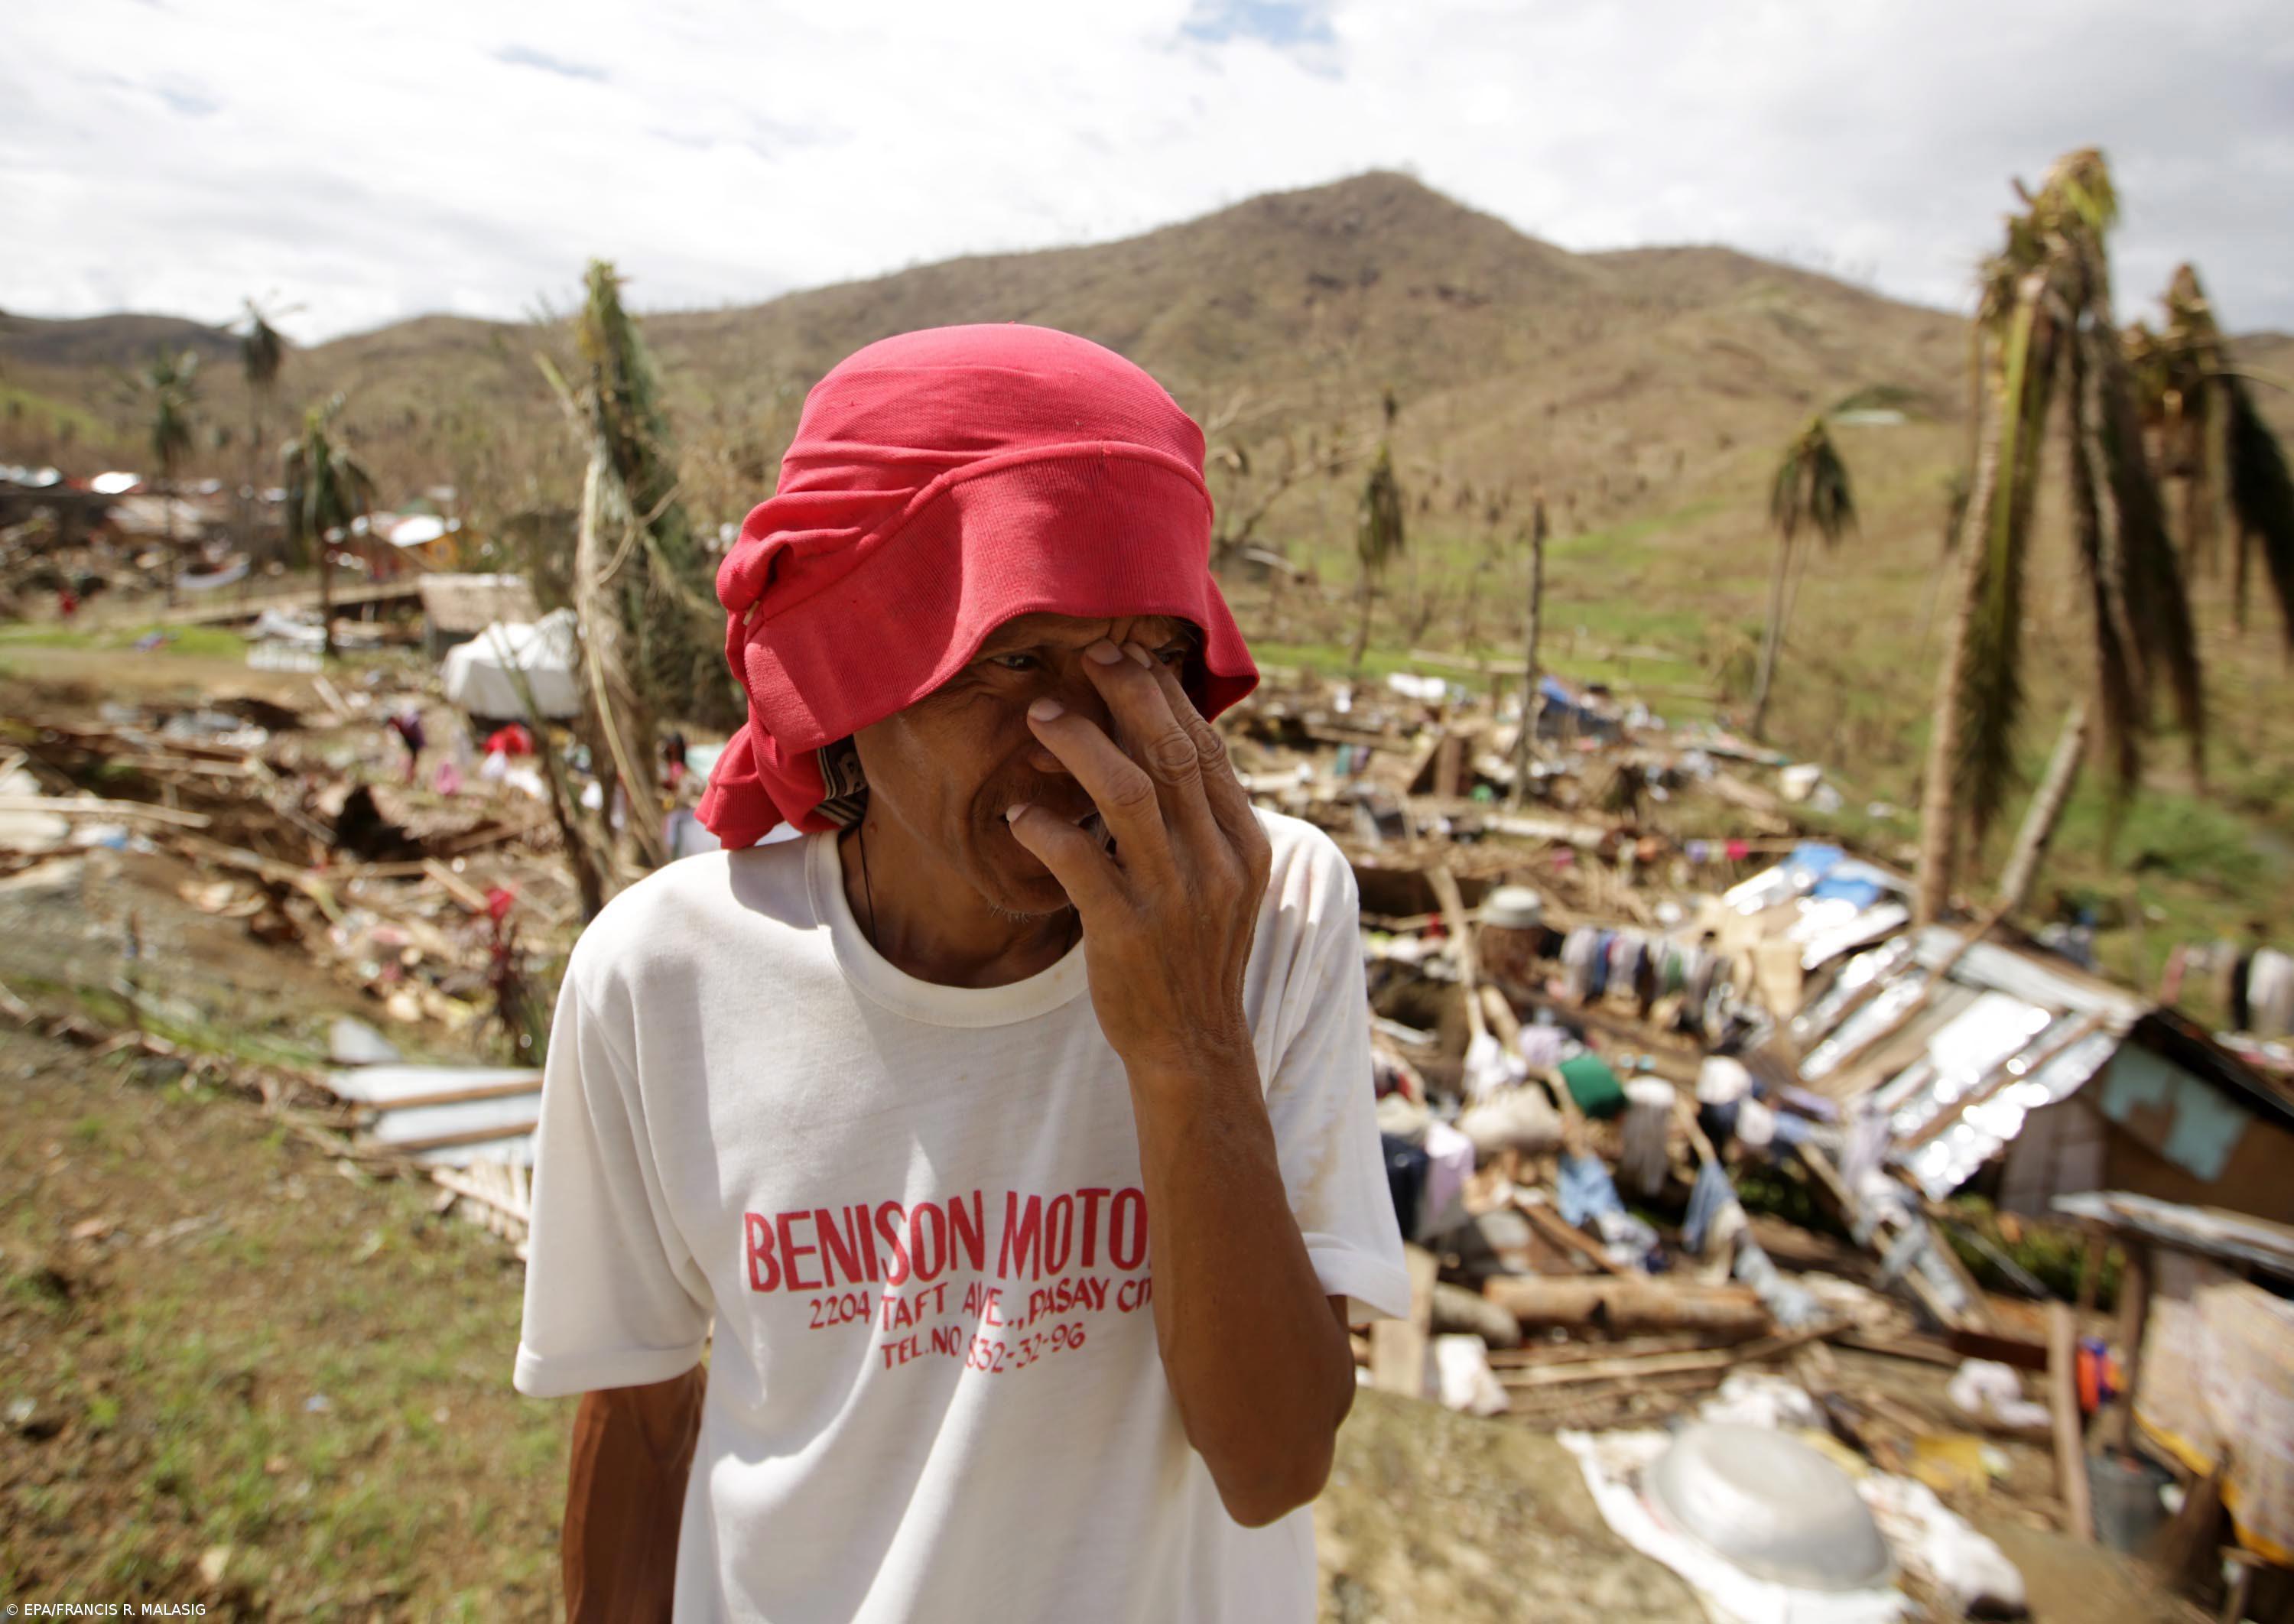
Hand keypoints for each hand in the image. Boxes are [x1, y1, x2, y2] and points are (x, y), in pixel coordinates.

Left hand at [1004, 639, 1273, 1076]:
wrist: (1194, 1045)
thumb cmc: (1194, 954)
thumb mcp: (1220, 882)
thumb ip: (1198, 820)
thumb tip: (1154, 742)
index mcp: (1243, 843)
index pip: (1206, 749)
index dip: (1166, 694)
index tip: (1131, 656)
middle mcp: (1215, 862)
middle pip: (1172, 754)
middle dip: (1128, 694)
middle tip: (1089, 657)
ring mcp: (1173, 897)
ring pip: (1129, 794)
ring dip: (1080, 744)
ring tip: (1042, 716)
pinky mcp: (1125, 931)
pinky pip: (1079, 861)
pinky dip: (1045, 828)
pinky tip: (1018, 814)